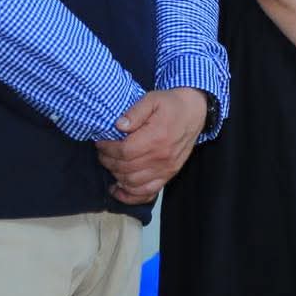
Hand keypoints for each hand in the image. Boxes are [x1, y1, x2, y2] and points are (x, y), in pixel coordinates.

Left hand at [97, 87, 208, 203]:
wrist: (194, 111)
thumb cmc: (171, 104)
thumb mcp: (152, 99)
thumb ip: (134, 112)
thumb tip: (118, 126)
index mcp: (156, 138)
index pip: (124, 152)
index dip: (107, 149)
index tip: (100, 143)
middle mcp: (161, 158)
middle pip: (126, 169)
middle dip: (108, 162)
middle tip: (102, 153)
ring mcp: (166, 169)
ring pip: (133, 183)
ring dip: (116, 176)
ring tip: (111, 165)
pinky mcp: (169, 175)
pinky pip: (148, 193)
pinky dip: (131, 196)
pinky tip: (119, 190)